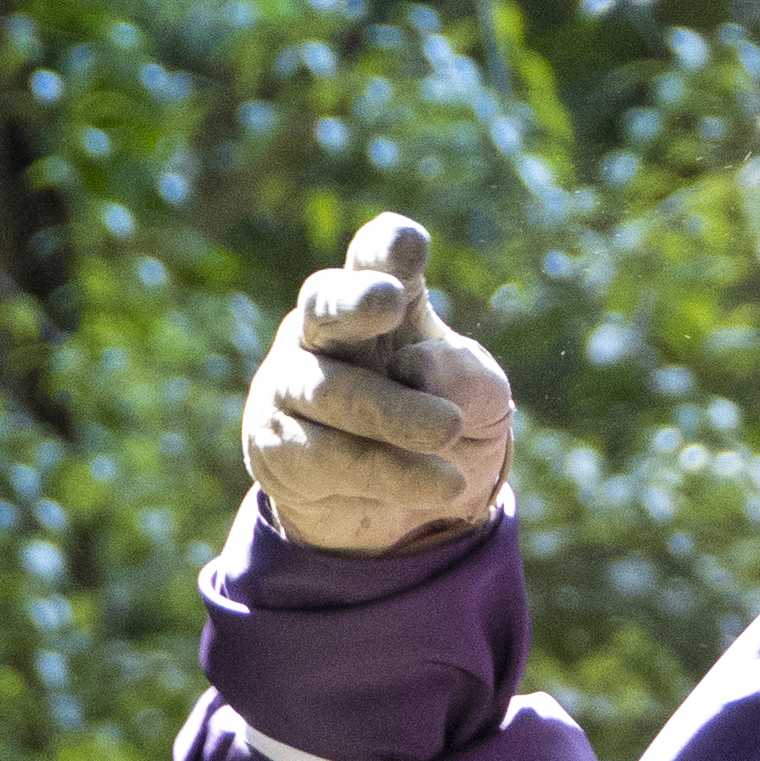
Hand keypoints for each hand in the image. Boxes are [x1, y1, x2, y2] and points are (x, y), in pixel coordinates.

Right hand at [240, 213, 515, 552]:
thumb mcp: (484, 405)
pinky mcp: (275, 444)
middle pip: (326, 304)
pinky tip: (436, 482)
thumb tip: (419, 368)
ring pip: (332, 391)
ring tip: (449, 430)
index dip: (388, 248)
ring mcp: (291, 385)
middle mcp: (326, 332)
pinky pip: (324, 455)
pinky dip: (386, 471)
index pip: (377, 257)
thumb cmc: (448, 430)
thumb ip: (469, 380)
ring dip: (393, 413)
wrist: (410, 515)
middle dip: (353, 299)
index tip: (408, 246)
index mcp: (386, 299)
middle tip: (388, 300)